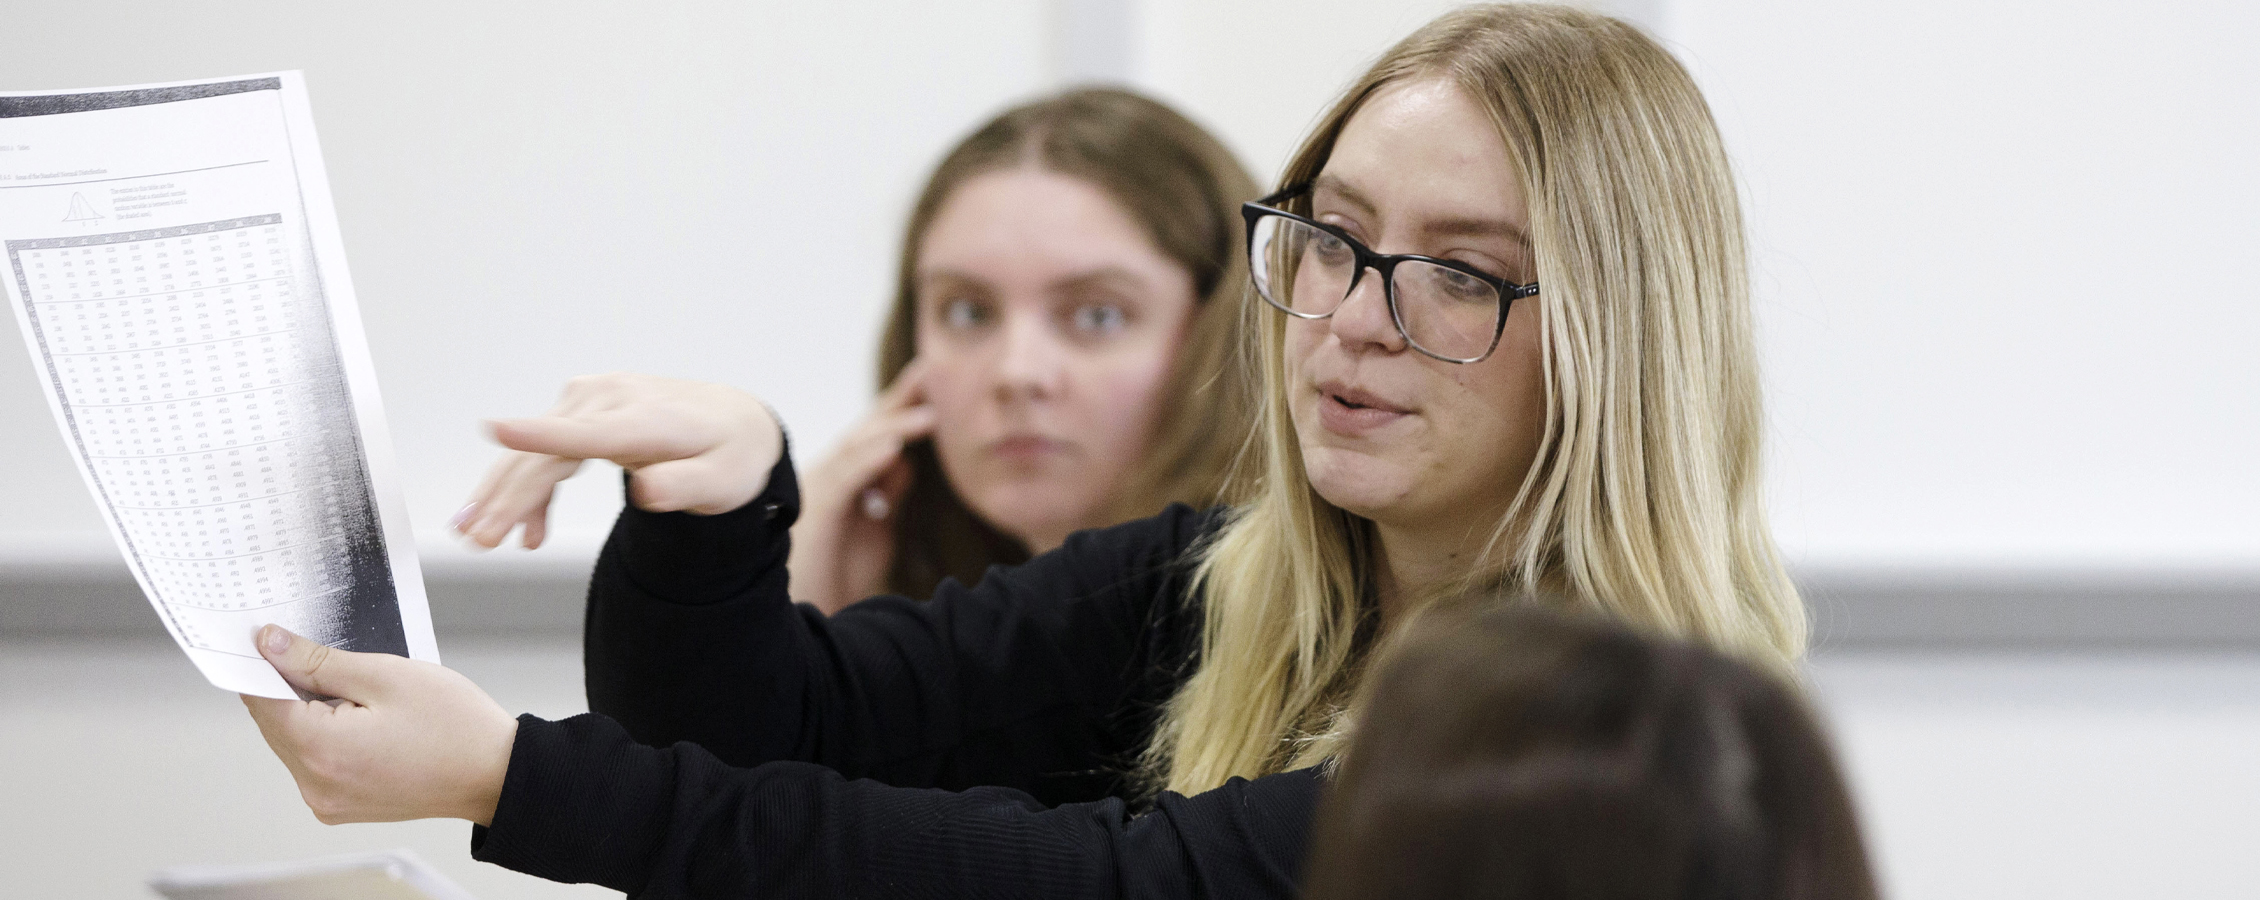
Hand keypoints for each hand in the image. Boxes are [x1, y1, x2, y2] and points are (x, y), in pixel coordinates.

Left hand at [240, 626, 516, 825]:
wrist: (494, 774)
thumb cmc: (454, 725)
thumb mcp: (386, 675)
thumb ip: (318, 662)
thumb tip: (268, 645)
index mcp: (321, 750)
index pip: (261, 698)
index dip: (263, 663)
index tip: (274, 638)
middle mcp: (314, 784)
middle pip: (274, 722)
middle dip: (292, 687)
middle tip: (334, 660)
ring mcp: (326, 801)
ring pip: (293, 742)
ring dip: (311, 713)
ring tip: (363, 696)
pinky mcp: (339, 807)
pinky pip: (314, 762)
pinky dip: (326, 736)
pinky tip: (365, 721)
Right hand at [456, 372, 784, 548]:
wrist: (734, 422)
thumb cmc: (728, 455)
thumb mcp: (723, 482)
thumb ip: (684, 486)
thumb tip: (647, 491)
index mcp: (649, 420)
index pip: (590, 432)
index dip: (542, 435)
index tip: (497, 430)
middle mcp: (614, 399)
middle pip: (549, 452)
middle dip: (509, 497)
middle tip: (480, 539)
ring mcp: (595, 397)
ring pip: (537, 450)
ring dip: (505, 494)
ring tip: (480, 535)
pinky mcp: (585, 405)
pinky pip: (546, 449)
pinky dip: (530, 488)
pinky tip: (527, 530)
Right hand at [788, 360, 936, 613]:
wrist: (809, 631)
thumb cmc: (835, 582)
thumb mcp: (875, 532)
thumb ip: (888, 495)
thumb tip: (906, 460)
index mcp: (842, 483)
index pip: (876, 437)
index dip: (904, 408)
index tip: (936, 384)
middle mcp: (827, 479)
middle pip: (867, 431)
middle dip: (900, 401)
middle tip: (931, 371)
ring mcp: (817, 493)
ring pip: (857, 449)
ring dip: (894, 427)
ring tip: (931, 412)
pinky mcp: (816, 515)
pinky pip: (845, 480)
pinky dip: (871, 460)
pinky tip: (896, 448)